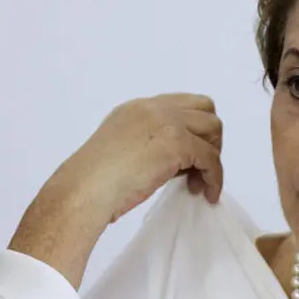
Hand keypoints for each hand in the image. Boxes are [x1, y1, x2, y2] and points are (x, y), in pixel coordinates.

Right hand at [8, 93, 223, 287]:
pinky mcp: (177, 143)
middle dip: (209, 138)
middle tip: (199, 167)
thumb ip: (149, 142)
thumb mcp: (123, 148)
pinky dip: (215, 177)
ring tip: (198, 183)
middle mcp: (154, 108)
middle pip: (205, 110)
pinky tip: (208, 194)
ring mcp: (167, 122)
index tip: (189, 157)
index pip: (183, 104)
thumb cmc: (93, 182)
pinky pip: (211, 158)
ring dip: (212, 157)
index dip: (194, 129)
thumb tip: (176, 158)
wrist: (83, 191)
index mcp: (139, 108)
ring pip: (213, 129)